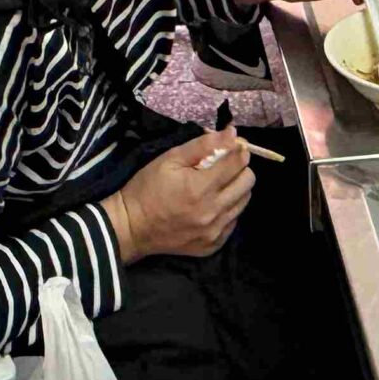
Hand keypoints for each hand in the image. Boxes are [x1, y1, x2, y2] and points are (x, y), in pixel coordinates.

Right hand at [106, 133, 253, 264]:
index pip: (238, 162)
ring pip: (243, 202)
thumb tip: (232, 133)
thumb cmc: (148, 187)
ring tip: (217, 185)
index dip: (239, 150)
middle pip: (247, 182)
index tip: (234, 145)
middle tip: (225, 165)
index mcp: (200, 187)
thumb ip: (203, 145)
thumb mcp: (169, 158)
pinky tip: (211, 205)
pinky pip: (233, 222)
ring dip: (236, 188)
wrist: (131, 227)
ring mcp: (214, 232)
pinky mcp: (212, 246)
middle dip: (240, 168)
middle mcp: (212, 212)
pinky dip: (227, 210)